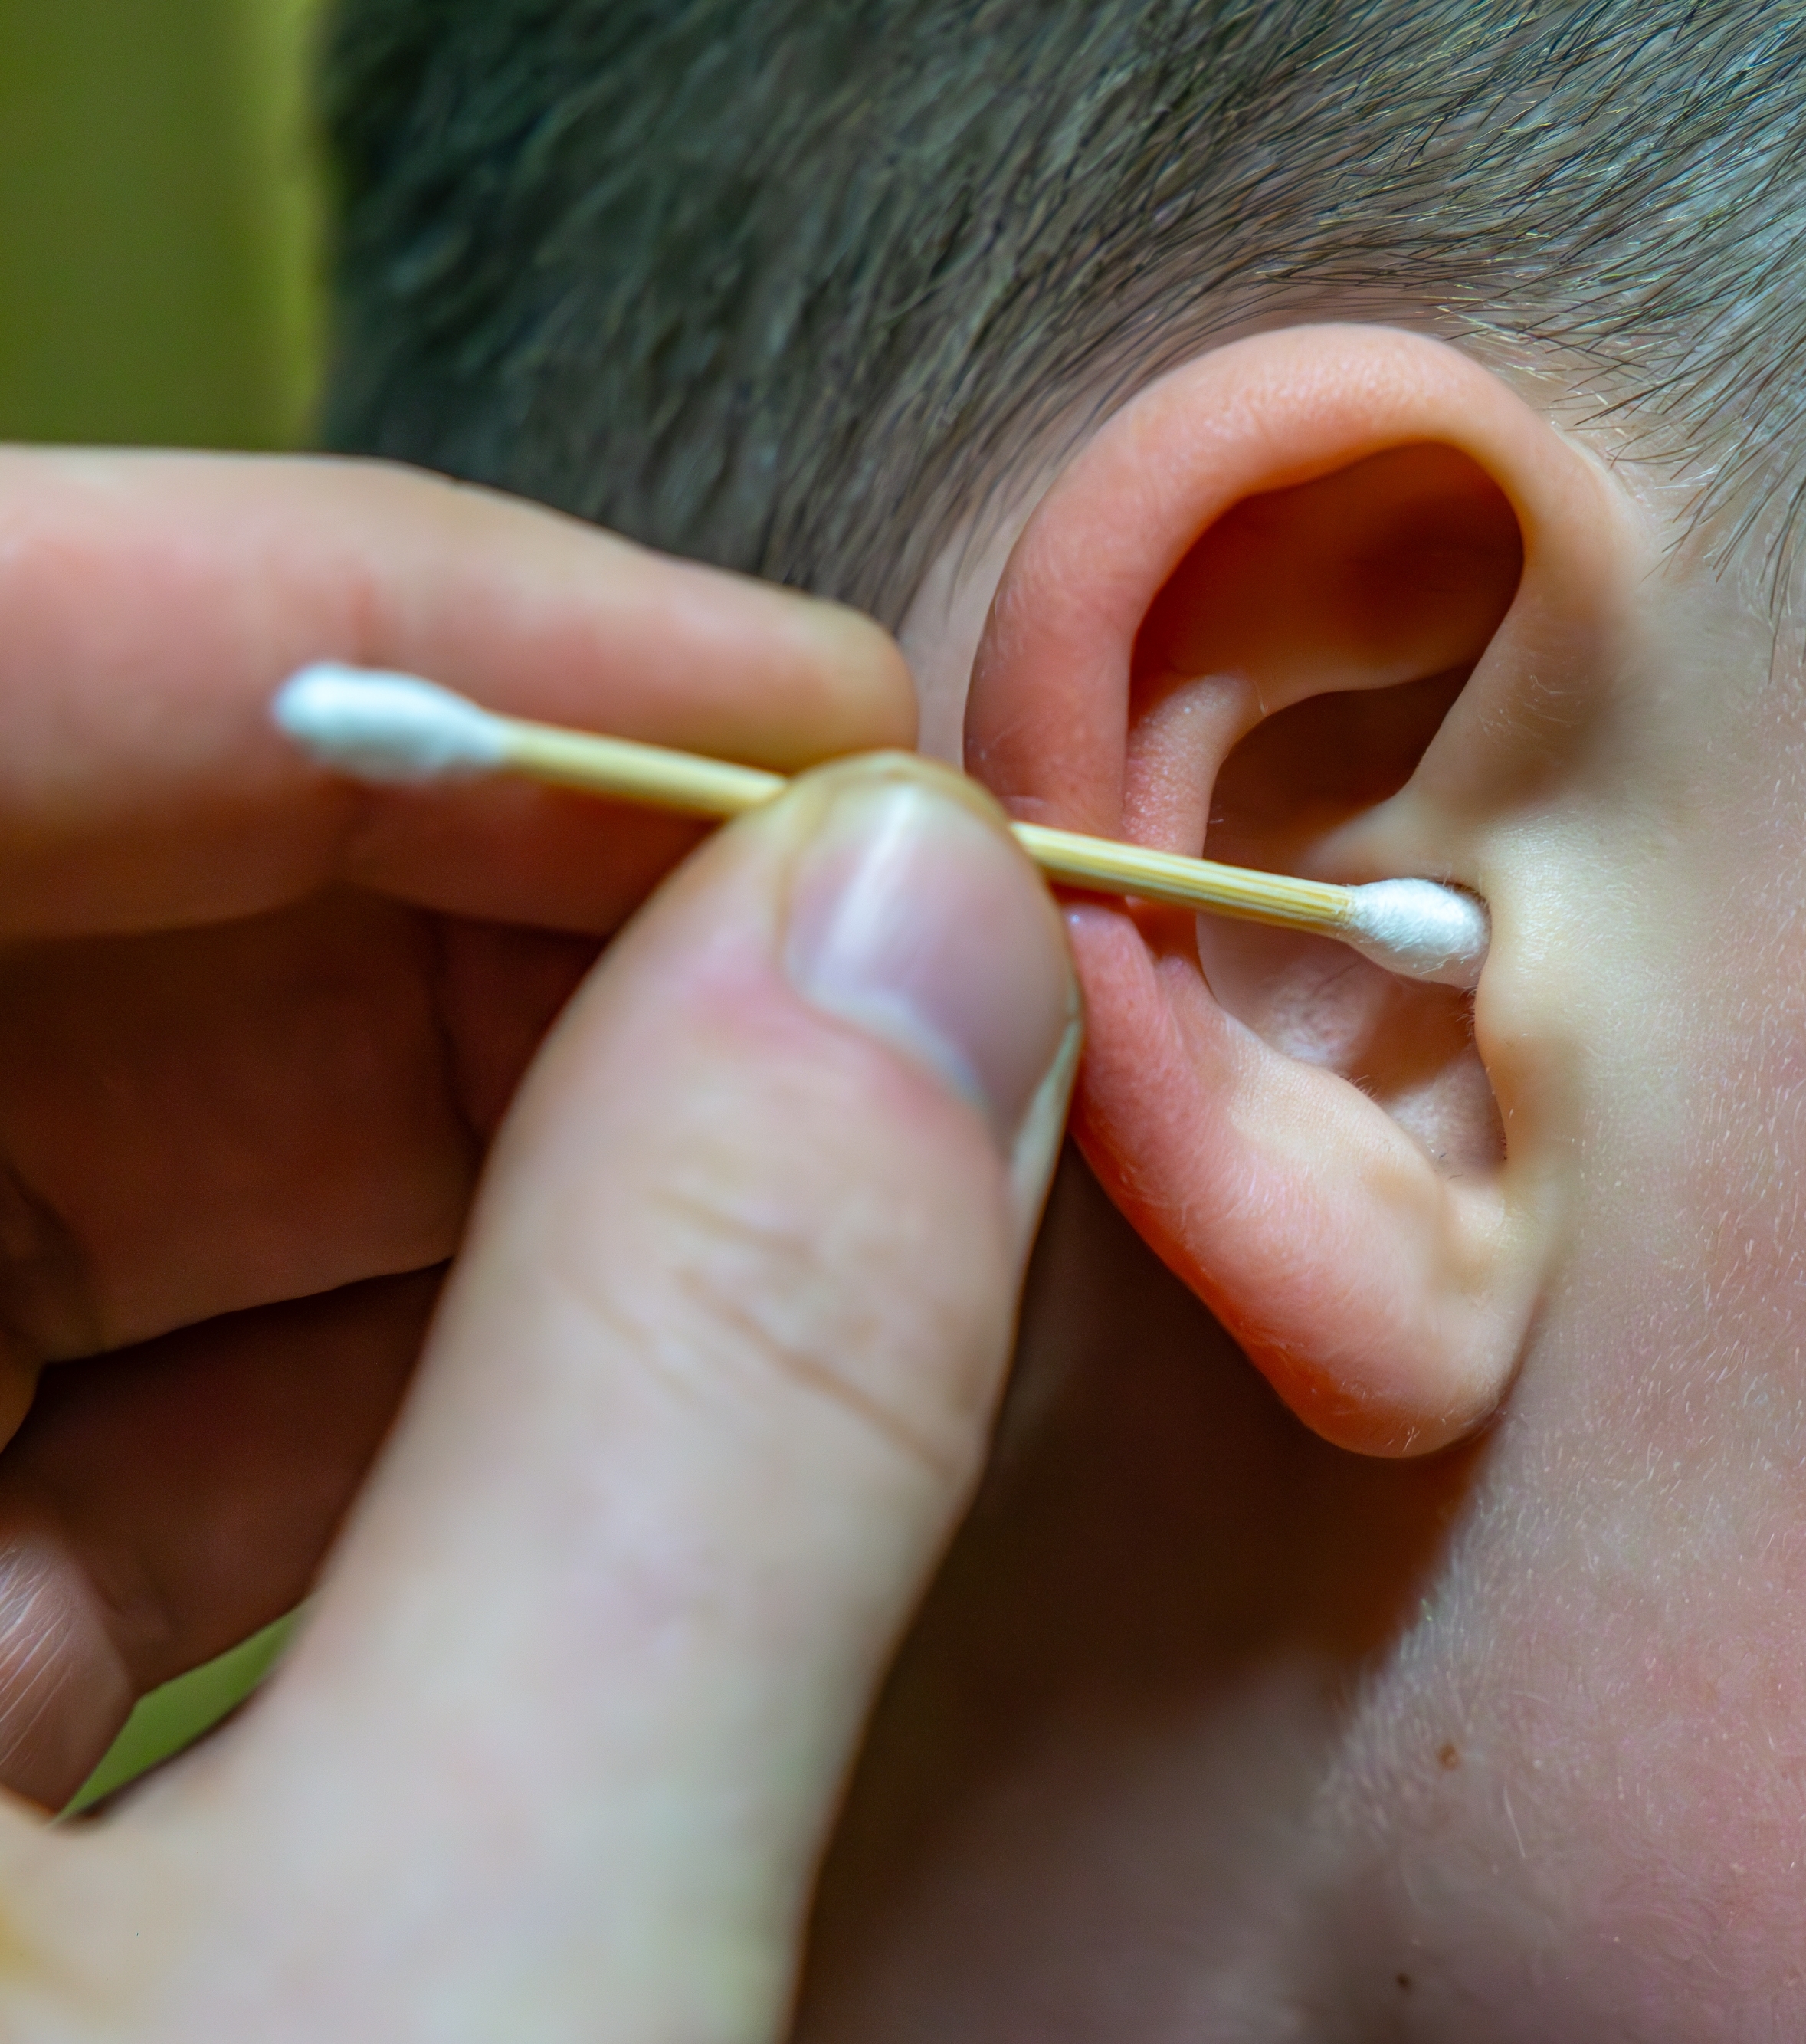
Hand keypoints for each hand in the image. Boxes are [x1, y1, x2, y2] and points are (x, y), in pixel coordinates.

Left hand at [0, 448, 1079, 2037]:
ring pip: (77, 1168)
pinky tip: (678, 1394)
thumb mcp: (456, 1986)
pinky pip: (87, 1410)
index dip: (357, 633)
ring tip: (849, 1150)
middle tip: (893, 941)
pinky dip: (420, 1368)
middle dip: (492, 899)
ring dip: (504, 1136)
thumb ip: (703, 1433)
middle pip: (24, 937)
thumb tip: (928, 943)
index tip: (803, 707)